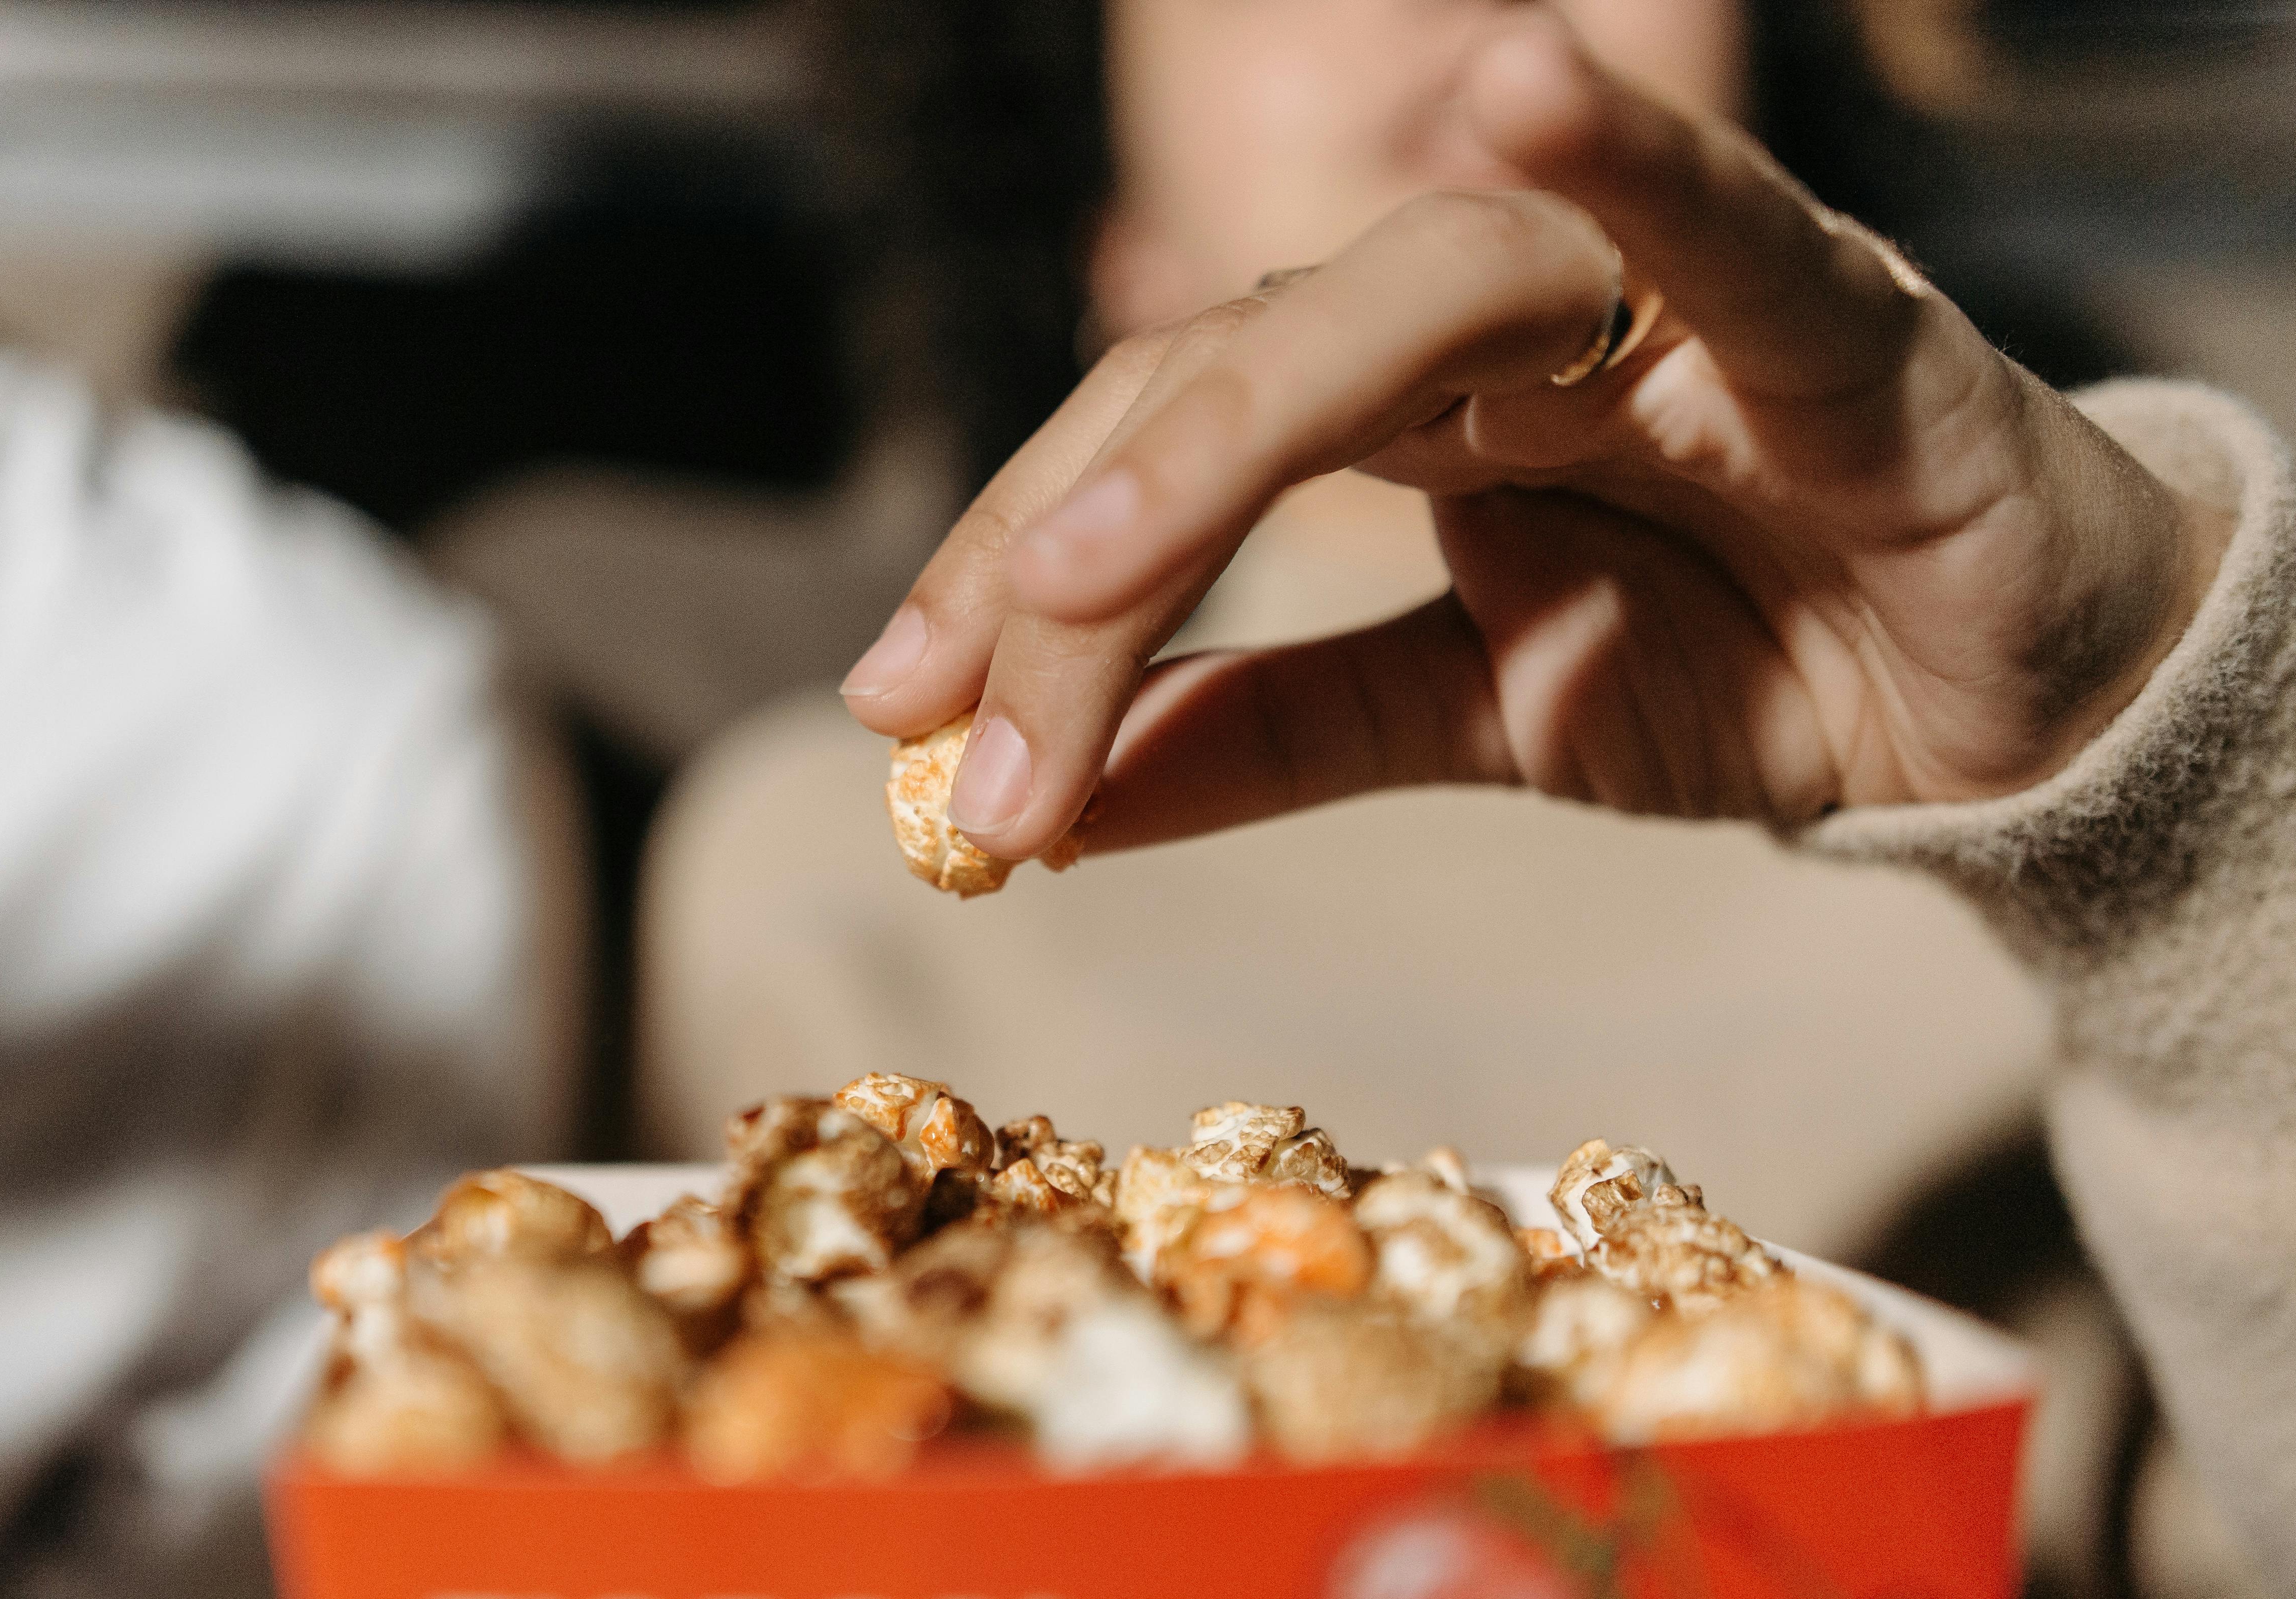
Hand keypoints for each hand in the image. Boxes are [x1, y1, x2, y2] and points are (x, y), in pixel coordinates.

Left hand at [841, 9, 2225, 859]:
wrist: (2000, 720)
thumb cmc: (1750, 670)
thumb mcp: (1469, 726)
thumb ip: (1271, 739)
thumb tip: (1054, 807)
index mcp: (1406, 418)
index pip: (1164, 452)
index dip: (1018, 570)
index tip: (902, 712)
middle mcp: (1497, 337)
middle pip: (1234, 373)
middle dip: (1077, 540)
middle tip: (953, 715)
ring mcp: (1655, 309)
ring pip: (1410, 297)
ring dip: (1233, 426)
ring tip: (1082, 560)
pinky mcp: (1831, 317)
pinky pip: (1721, 218)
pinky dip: (1631, 154)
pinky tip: (1522, 82)